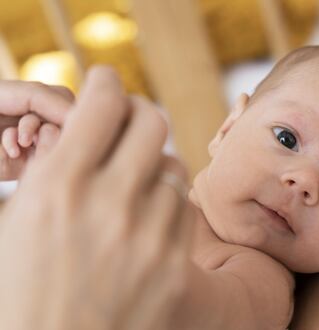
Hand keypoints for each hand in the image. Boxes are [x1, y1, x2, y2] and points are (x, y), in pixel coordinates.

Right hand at [0, 67, 193, 329]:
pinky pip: (184, 209)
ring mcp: (148, 237)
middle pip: (152, 121)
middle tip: (126, 122)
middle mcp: (109, 205)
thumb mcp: (13, 223)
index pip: (103, 102)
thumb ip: (49, 170)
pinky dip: (167, 204)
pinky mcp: (174, 267)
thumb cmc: (17, 294)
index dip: (105, 81)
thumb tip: (75, 132)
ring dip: (152, 163)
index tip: (105, 82)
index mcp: (58, 187)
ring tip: (133, 180)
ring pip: (173, 166)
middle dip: (136, 113)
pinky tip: (148, 217)